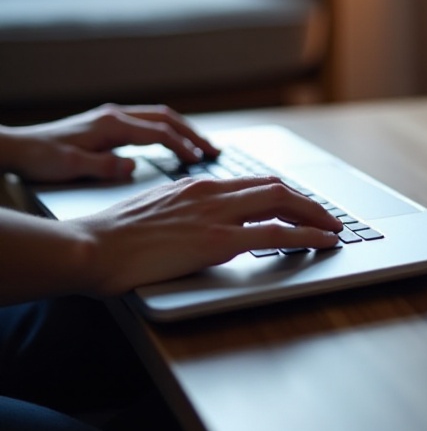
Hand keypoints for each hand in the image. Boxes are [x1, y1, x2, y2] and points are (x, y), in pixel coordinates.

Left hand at [0, 104, 220, 182]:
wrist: (16, 148)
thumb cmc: (41, 159)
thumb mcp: (72, 167)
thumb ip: (105, 166)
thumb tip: (133, 167)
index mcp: (111, 125)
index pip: (159, 133)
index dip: (183, 146)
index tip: (200, 160)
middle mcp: (115, 116)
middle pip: (166, 119)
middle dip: (192, 134)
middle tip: (214, 150)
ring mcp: (112, 117)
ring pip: (159, 117)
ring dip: (182, 130)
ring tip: (200, 146)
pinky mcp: (107, 123)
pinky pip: (147, 122)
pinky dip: (167, 131)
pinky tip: (171, 143)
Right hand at [72, 175, 343, 294]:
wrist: (88, 247)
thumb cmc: (109, 238)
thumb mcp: (152, 212)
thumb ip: (180, 212)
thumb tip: (195, 225)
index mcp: (196, 184)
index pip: (253, 183)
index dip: (283, 193)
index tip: (299, 204)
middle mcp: (212, 191)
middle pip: (276, 188)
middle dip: (307, 202)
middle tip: (327, 216)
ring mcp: (217, 213)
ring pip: (283, 203)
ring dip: (315, 215)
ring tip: (335, 228)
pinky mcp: (217, 240)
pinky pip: (276, 234)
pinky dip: (307, 235)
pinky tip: (323, 242)